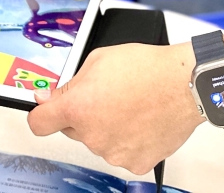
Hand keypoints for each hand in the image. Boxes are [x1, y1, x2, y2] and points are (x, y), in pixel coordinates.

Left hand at [28, 43, 201, 174]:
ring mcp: (114, 153)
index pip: (39, 123)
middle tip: (106, 97)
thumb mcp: (97, 60)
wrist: (184, 84)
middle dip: (83, 115)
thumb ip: (70, 84)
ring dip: (107, 128)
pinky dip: (128, 140)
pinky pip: (122, 152)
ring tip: (130, 106)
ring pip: (99, 141)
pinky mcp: (136, 163)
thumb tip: (51, 98)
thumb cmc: (146, 68)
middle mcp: (92, 135)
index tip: (47, 109)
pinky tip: (141, 121)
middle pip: (73, 130)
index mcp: (78, 108)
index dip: (42, 114)